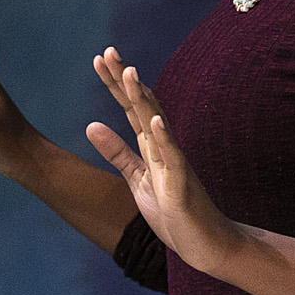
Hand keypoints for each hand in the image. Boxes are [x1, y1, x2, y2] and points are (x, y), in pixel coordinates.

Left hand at [87, 48, 243, 275]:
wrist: (204, 243)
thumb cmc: (173, 211)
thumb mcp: (136, 178)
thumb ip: (116, 152)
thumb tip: (90, 125)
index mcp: (151, 145)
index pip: (130, 107)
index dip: (114, 84)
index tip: (99, 58)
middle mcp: (163, 147)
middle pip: (141, 106)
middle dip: (123, 80)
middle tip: (107, 52)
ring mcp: (174, 163)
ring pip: (156, 124)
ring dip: (143, 99)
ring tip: (128, 73)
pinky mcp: (181, 184)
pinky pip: (173, 158)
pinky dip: (164, 139)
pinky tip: (155, 121)